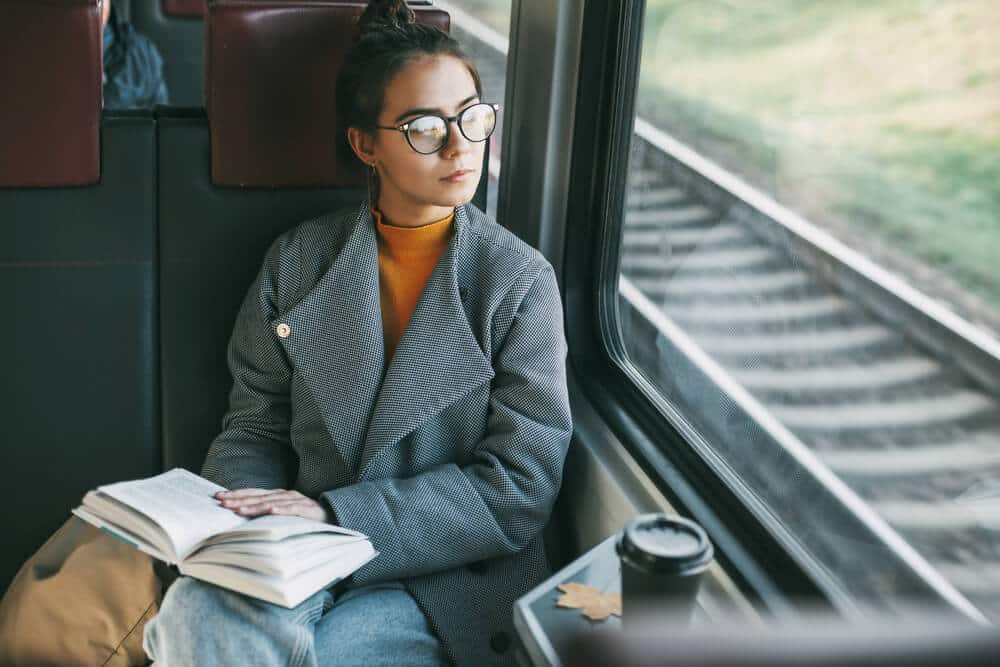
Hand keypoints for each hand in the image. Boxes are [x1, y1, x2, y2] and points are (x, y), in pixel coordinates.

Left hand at [215, 488, 332, 522]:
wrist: (336, 516)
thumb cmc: (306, 518)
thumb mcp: (285, 513)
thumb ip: (267, 513)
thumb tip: (242, 517)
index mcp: (278, 495)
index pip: (253, 493)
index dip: (236, 494)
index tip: (218, 496)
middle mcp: (286, 495)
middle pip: (258, 497)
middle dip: (239, 499)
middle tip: (221, 502)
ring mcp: (297, 501)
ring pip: (272, 502)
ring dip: (255, 506)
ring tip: (239, 510)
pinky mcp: (308, 510)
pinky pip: (293, 510)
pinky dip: (282, 509)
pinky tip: (271, 511)